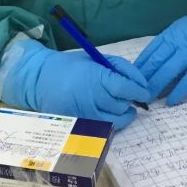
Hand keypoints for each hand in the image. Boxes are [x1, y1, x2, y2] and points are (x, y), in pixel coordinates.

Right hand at [0, 39, 149, 129]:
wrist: (42, 80)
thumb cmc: (73, 66)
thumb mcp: (98, 58)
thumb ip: (121, 68)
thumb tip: (141, 84)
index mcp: (97, 78)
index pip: (126, 89)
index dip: (139, 91)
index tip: (144, 92)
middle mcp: (92, 99)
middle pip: (122, 106)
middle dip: (129, 101)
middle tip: (127, 95)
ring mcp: (86, 115)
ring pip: (117, 120)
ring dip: (124, 113)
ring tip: (121, 106)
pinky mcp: (80, 126)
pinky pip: (104, 128)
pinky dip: (112, 121)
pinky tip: (110, 113)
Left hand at [135, 0, 186, 105]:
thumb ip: (175, 42)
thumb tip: (160, 60)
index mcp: (173, 32)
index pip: (150, 51)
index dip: (139, 67)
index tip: (128, 79)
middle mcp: (180, 39)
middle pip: (156, 62)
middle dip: (143, 79)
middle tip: (132, 94)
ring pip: (169, 70)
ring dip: (157, 86)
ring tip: (147, 100)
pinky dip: (180, 89)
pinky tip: (171, 101)